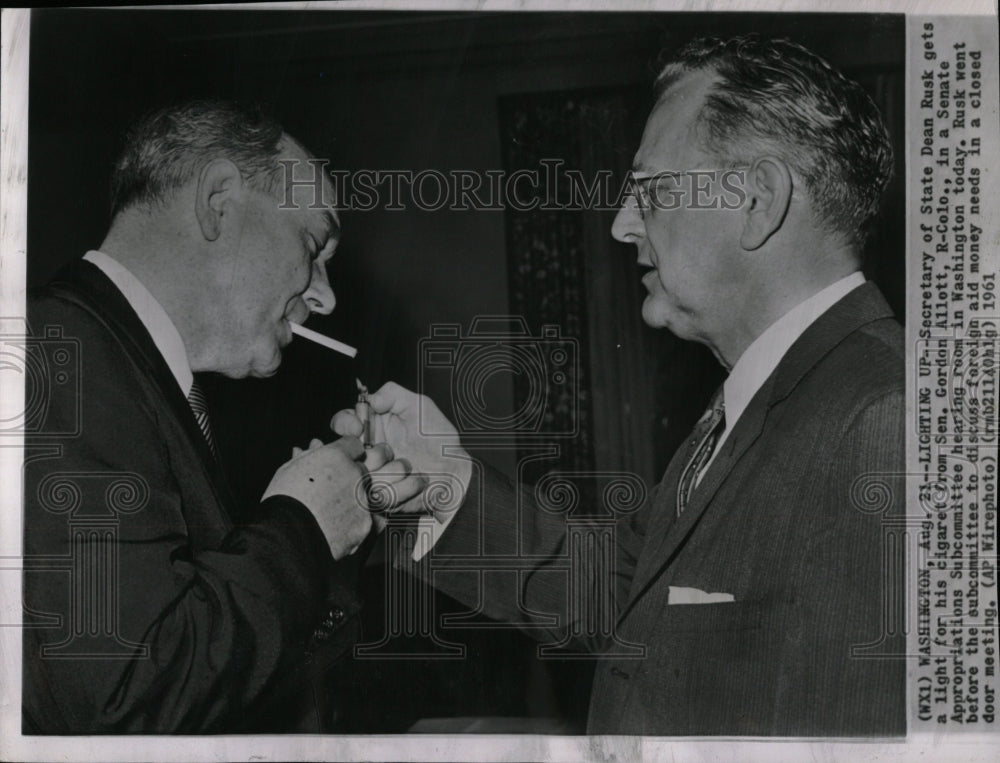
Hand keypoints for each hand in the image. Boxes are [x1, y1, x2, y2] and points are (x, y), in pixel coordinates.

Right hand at [262, 436, 421, 557]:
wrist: (288, 537)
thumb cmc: (283, 502)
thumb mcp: (288, 471)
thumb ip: (307, 457)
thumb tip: (313, 446)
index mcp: (336, 457)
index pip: (354, 445)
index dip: (346, 454)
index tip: (339, 463)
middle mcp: (355, 475)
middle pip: (362, 471)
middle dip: (350, 479)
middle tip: (331, 492)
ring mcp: (363, 500)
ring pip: (365, 496)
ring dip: (353, 502)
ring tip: (330, 514)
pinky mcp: (367, 524)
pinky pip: (368, 520)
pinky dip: (356, 523)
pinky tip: (338, 527)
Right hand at [331, 382, 471, 520]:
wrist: (454, 469)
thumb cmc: (438, 437)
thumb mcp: (420, 406)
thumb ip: (394, 394)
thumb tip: (372, 400)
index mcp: (371, 428)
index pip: (342, 422)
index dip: (345, 423)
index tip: (357, 427)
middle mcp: (366, 451)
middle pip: (342, 453)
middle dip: (366, 452)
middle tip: (386, 451)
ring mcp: (371, 475)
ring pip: (360, 475)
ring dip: (388, 469)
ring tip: (409, 465)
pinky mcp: (380, 498)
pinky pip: (378, 495)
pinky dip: (401, 486)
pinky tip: (416, 480)